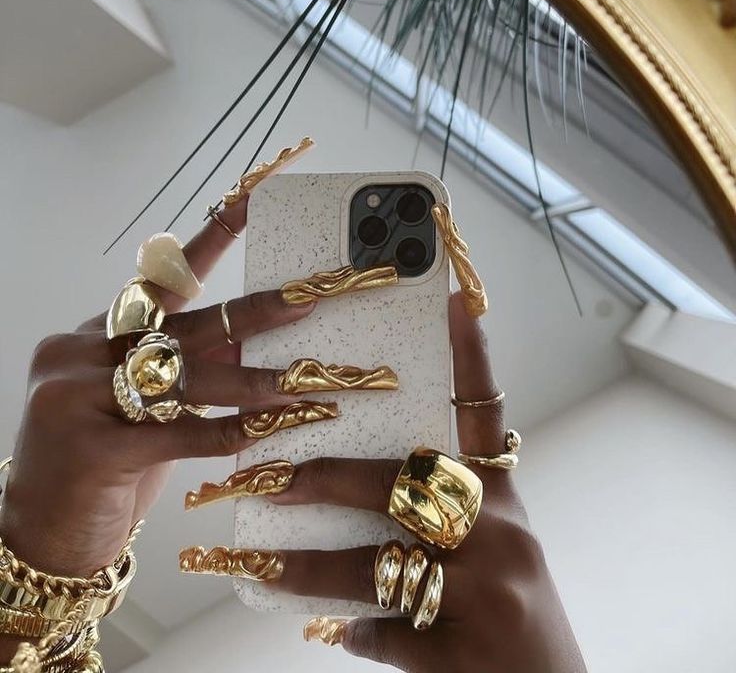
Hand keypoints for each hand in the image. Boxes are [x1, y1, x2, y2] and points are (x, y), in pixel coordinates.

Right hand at [0, 197, 315, 584]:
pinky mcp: (92, 447)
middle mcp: (85, 352)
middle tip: (309, 298)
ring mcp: (78, 396)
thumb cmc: (102, 465)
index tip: (251, 203)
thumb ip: (192, 371)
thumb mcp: (148, 406)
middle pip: (186, 324)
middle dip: (255, 312)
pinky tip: (266, 431)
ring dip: (252, 382)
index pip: (162, 279)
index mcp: (99, 335)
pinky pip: (177, 434)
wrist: (42, 533)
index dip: (209, 241)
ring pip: (185, 378)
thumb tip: (251, 343)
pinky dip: (225, 432)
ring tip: (302, 383)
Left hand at [265, 293, 586, 672]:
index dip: (469, 355)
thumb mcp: (495, 552)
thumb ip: (443, 517)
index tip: (449, 299)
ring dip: (309, 568)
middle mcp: (501, 533)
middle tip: (270, 476)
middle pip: (404, 482)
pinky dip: (355, 633)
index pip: (484, 413)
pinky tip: (342, 632)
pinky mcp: (463, 652)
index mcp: (504, 501)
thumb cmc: (517, 617)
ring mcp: (488, 592)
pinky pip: (385, 633)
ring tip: (258, 567)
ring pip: (376, 564)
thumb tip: (358, 499)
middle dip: (328, 480)